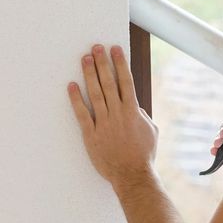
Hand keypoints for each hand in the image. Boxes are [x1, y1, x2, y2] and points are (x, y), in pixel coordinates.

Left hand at [67, 44, 157, 187]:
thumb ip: (142, 115)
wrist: (132, 175)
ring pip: (95, 94)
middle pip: (108, 83)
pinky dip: (76, 99)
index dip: (120, 64)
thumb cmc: (144, 155)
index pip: (125, 81)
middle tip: (96, 47)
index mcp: (132, 111)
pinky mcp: (91, 135)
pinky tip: (71, 86)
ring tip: (85, 59)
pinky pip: (82, 114)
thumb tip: (134, 106)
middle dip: (102, 63)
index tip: (115, 49)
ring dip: (89, 75)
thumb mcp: (151, 131)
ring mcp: (103, 124)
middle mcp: (117, 114)